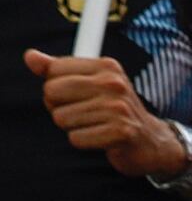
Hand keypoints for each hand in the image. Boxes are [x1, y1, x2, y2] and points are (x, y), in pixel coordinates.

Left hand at [25, 51, 189, 181]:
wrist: (152, 141)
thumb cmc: (115, 110)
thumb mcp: (90, 83)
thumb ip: (57, 69)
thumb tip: (30, 57)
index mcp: (106, 66)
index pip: (53, 71)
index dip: (56, 87)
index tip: (76, 95)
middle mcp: (114, 84)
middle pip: (52, 92)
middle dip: (59, 107)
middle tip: (83, 113)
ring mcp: (119, 108)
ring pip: (61, 118)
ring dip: (73, 127)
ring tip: (95, 126)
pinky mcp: (121, 133)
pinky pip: (76, 138)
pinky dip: (84, 142)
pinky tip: (101, 139)